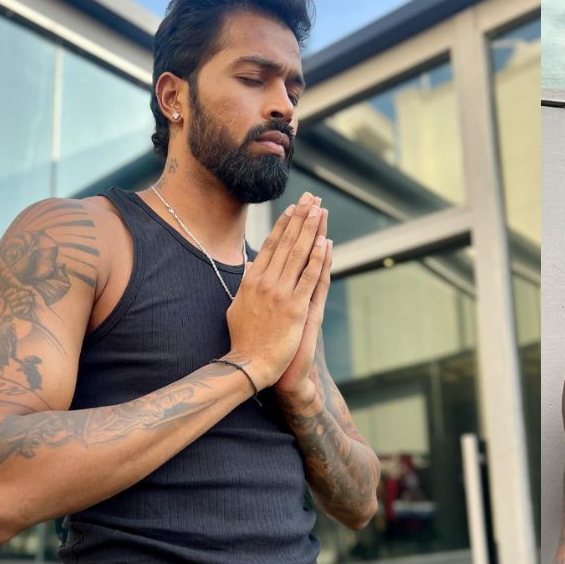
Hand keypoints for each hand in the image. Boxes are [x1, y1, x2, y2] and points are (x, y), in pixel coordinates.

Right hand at [224, 192, 327, 388]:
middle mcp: (265, 282)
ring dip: (311, 230)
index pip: (271, 245)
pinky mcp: (296, 308)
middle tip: (312, 198)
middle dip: (301, 218)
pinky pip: (309, 278)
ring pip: (298, 254)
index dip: (284, 224)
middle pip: (286, 243)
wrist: (249, 365)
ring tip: (320, 210)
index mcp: (252, 280)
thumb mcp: (238, 306)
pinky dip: (318, 259)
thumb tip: (250, 267)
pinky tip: (326, 243)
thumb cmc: (244, 339)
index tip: (294, 207)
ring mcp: (281, 294)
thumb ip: (246, 284)